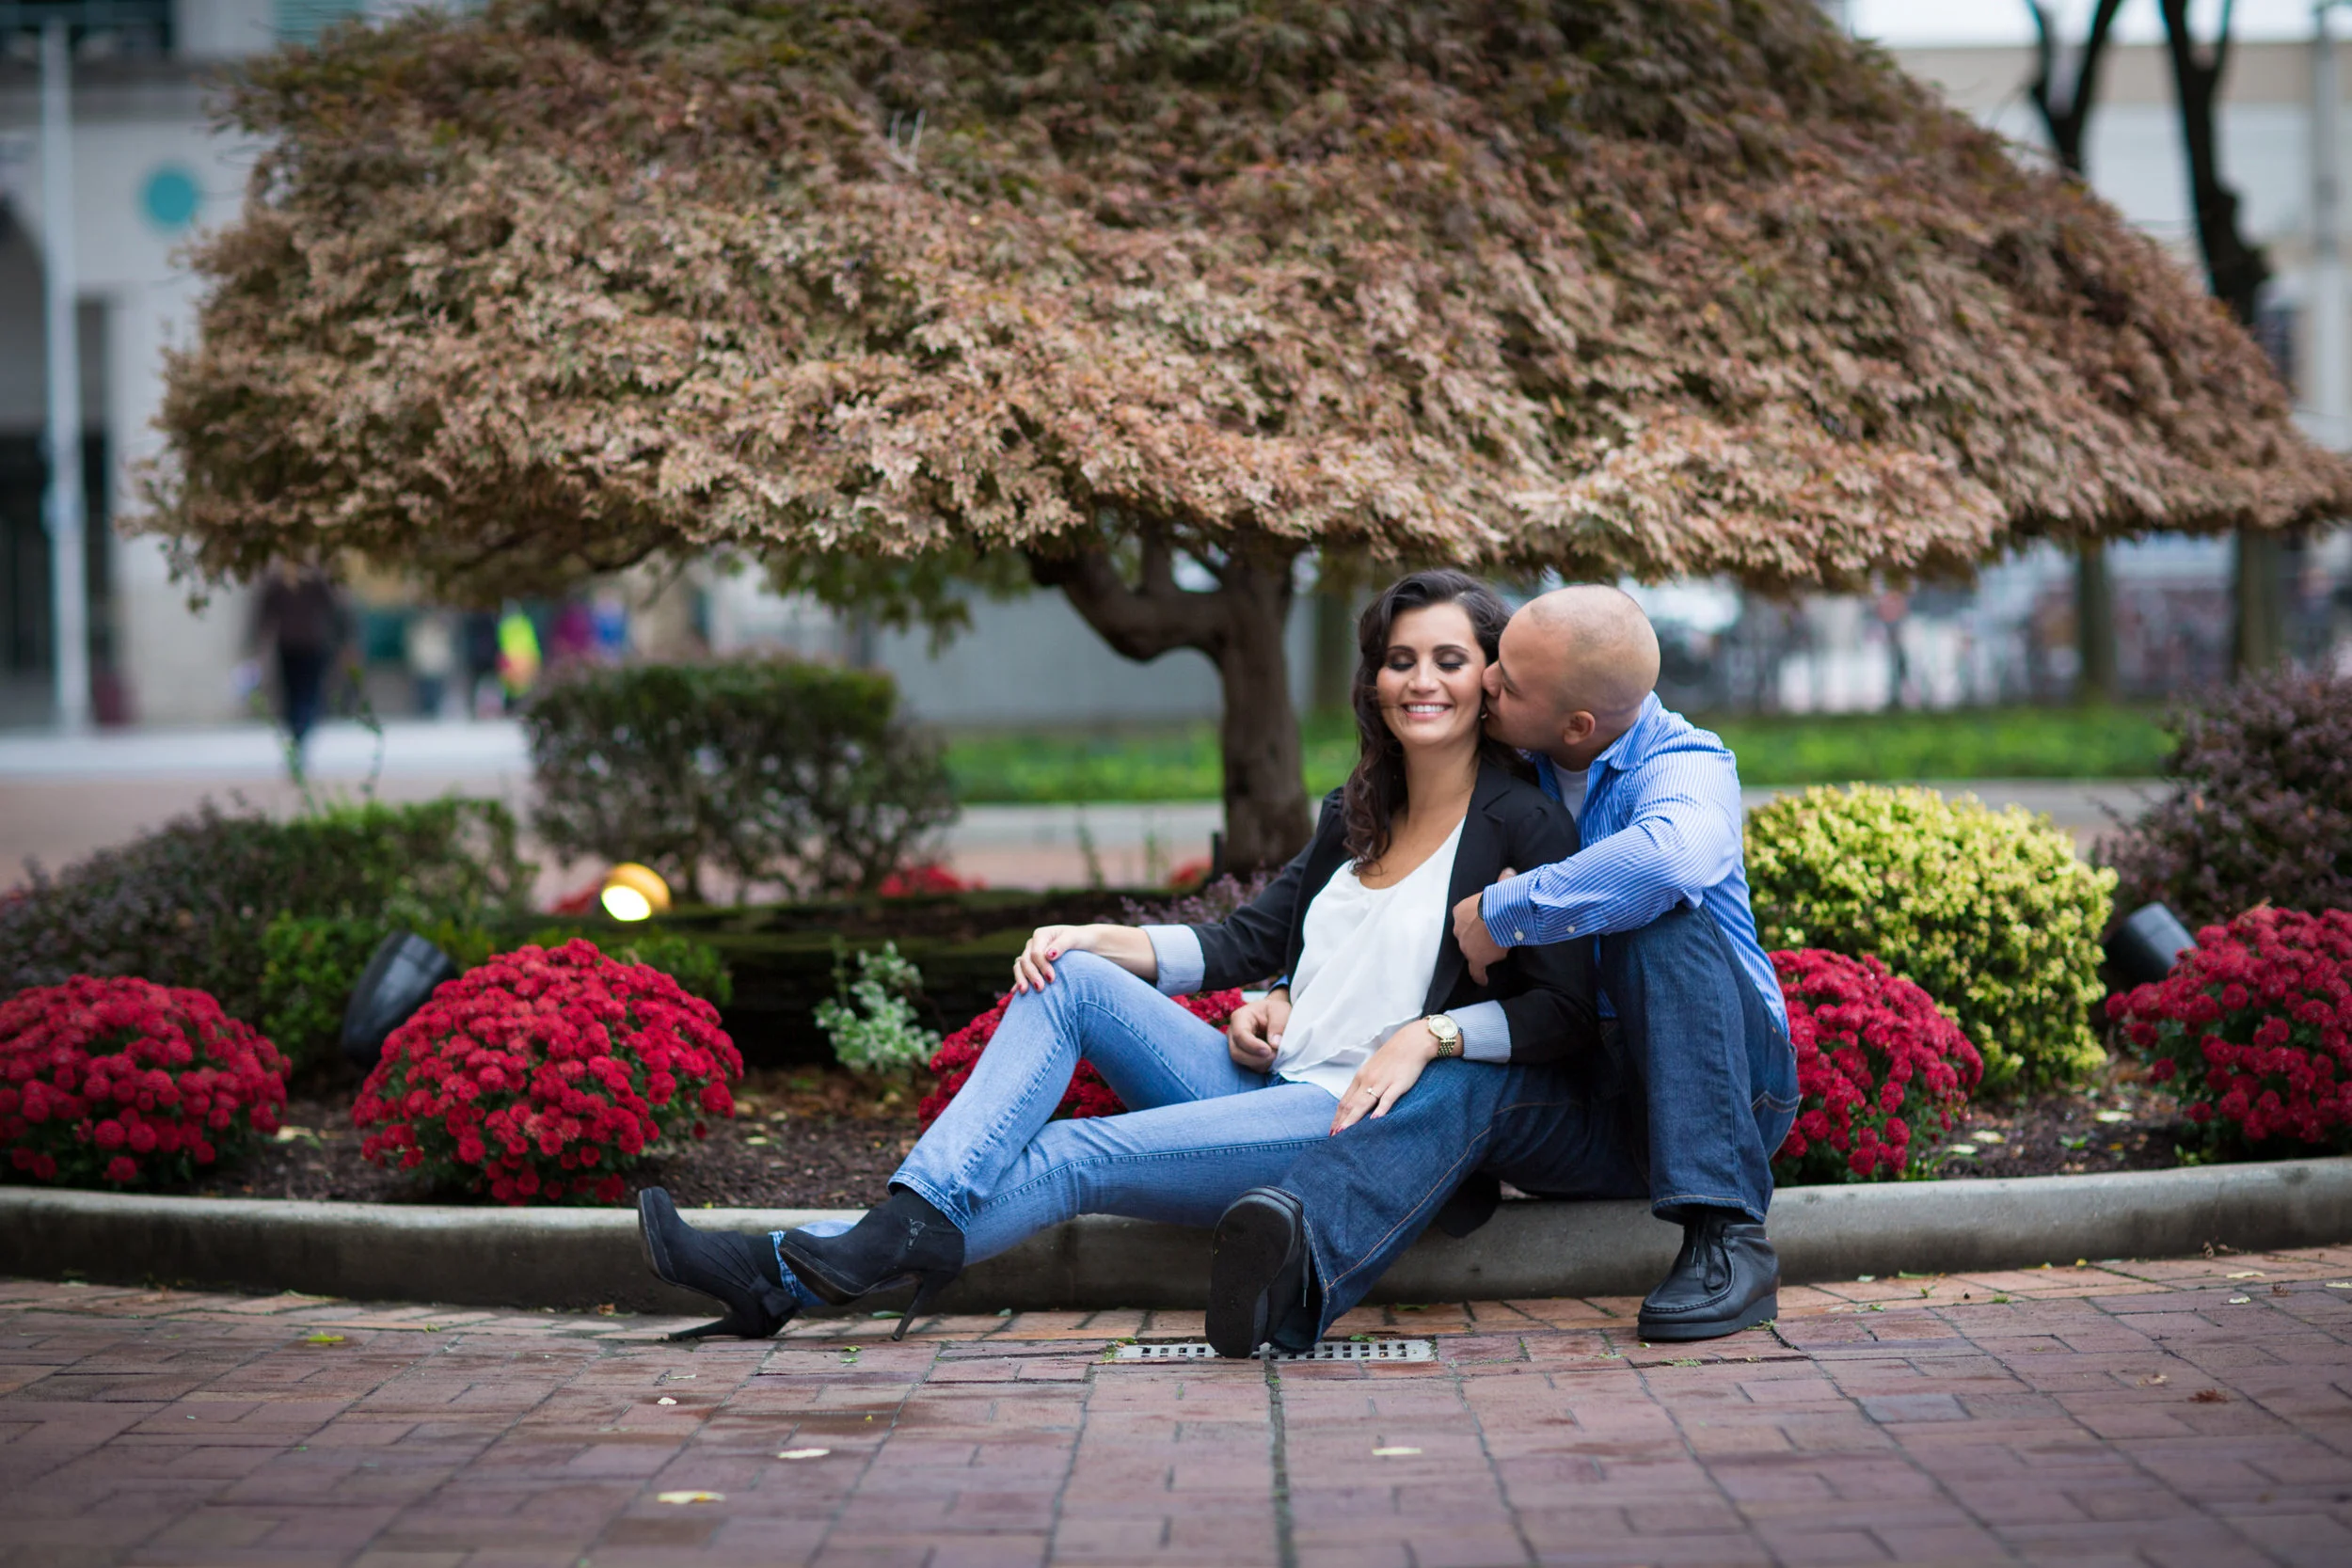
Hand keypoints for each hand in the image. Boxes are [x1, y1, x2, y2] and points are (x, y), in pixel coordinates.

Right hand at [1012, 924, 1095, 992]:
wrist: (1084, 943)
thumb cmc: (1080, 939)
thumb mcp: (1073, 939)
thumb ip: (1061, 945)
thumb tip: (1049, 955)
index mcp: (1041, 935)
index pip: (1036, 953)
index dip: (1042, 966)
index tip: (1051, 979)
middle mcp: (1032, 944)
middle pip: (1025, 960)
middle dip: (1032, 975)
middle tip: (1040, 988)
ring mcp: (1030, 954)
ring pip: (1019, 967)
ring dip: (1021, 979)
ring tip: (1024, 992)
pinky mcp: (1032, 965)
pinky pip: (1021, 973)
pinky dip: (1018, 981)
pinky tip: (1016, 992)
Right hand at [1227, 992, 1290, 1072]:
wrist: (1273, 1014)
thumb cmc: (1275, 1010)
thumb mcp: (1280, 1011)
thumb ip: (1278, 1025)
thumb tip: (1274, 1044)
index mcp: (1240, 1017)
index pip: (1240, 1035)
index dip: (1254, 1046)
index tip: (1270, 1050)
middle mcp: (1233, 1033)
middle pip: (1236, 1053)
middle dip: (1257, 1059)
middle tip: (1276, 1055)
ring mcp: (1236, 1045)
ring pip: (1242, 1062)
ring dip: (1261, 1063)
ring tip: (1277, 1054)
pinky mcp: (1243, 1055)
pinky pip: (1249, 1066)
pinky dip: (1263, 1065)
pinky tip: (1273, 1058)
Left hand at [1330, 1021, 1441, 1133]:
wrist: (1412, 1042)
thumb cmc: (1393, 1057)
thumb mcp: (1373, 1069)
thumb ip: (1365, 1084)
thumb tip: (1356, 1101)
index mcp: (1360, 1077)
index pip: (1345, 1101)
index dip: (1338, 1117)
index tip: (1332, 1131)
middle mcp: (1367, 1080)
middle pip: (1350, 1104)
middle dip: (1341, 1122)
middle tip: (1334, 1139)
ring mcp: (1382, 1082)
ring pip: (1363, 1103)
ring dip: (1353, 1120)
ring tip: (1345, 1134)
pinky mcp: (1397, 1083)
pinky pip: (1387, 1098)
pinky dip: (1380, 1110)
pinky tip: (1374, 1120)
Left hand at [1453, 867, 1514, 984]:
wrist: (1499, 913)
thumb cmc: (1500, 898)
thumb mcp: (1499, 886)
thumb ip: (1502, 881)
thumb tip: (1508, 872)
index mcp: (1461, 910)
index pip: (1466, 919)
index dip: (1476, 923)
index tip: (1483, 925)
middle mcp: (1459, 928)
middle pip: (1468, 936)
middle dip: (1478, 937)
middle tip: (1492, 937)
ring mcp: (1466, 945)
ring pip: (1475, 951)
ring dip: (1485, 951)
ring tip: (1499, 950)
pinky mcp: (1475, 958)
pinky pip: (1476, 970)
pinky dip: (1479, 975)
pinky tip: (1484, 981)